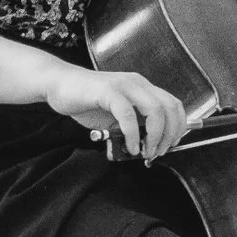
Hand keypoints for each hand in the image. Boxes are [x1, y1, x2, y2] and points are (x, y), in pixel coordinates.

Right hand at [46, 63, 190, 161]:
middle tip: (158, 152)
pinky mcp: (108, 91)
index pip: (173, 104)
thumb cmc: (86, 101)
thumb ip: (133, 127)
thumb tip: (147, 147)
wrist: (58, 84)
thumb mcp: (115, 116)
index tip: (171, 145)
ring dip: (155, 136)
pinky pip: (128, 114)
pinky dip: (133, 134)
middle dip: (169, 135)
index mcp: (142, 87)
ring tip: (145, 151)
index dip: (178, 127)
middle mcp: (137, 83)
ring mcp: (123, 85)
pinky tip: (129, 145)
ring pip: (154, 110)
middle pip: (169, 108)